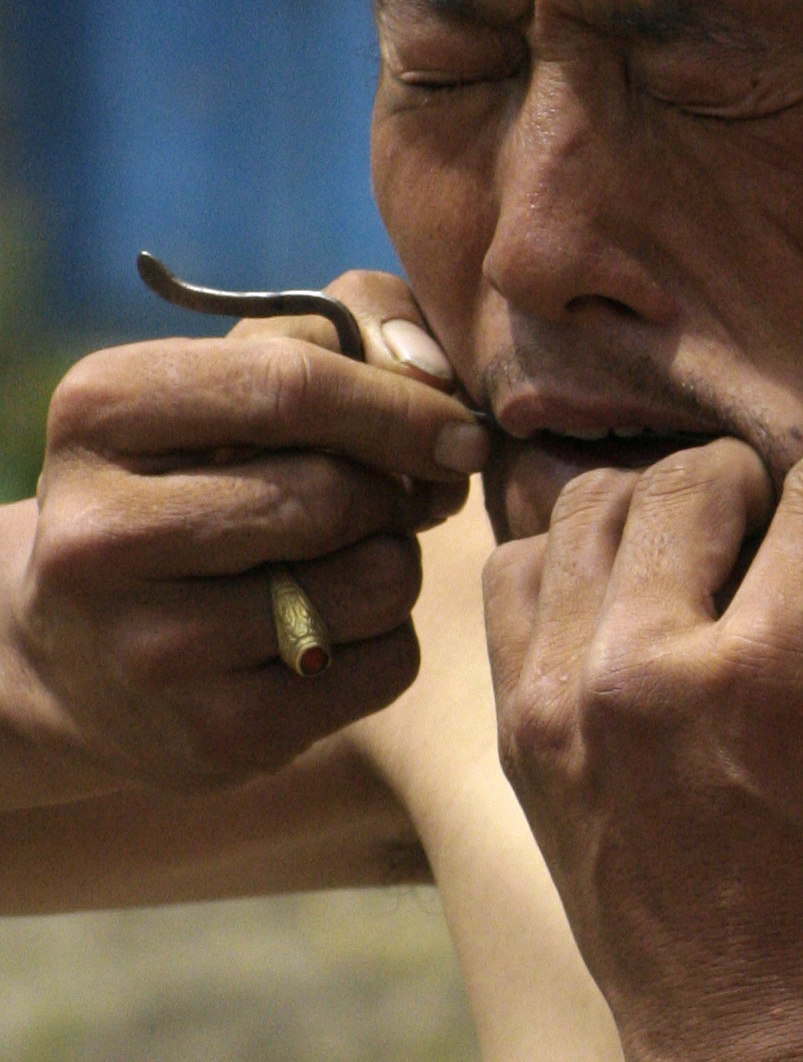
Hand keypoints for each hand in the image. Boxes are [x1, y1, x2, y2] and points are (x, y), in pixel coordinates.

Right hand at [4, 273, 486, 800]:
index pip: (290, 385)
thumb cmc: (201, 472)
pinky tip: (330, 628)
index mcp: (101, 412)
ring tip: (345, 558)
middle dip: (397, 490)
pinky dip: (388, 638)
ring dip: (396, 560)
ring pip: (374, 581)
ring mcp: (151, 647)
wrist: (84, 652)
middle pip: (336, 493)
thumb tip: (437, 380)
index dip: (402, 404)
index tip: (459, 429)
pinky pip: (384, 665)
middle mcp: (100, 534)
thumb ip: (351, 326)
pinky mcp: (214, 736)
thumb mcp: (239, 372)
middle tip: (394, 497)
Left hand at [484, 371, 802, 1061]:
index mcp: (766, 676)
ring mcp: (562, 694)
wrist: (751, 1043)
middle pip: (701, 472)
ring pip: (597, 501)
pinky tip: (631, 593)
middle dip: (770, 480)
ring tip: (717, 555)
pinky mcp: (517, 723)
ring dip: (670, 506)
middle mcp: (645, 669)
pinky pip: (519, 569)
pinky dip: (577, 558)